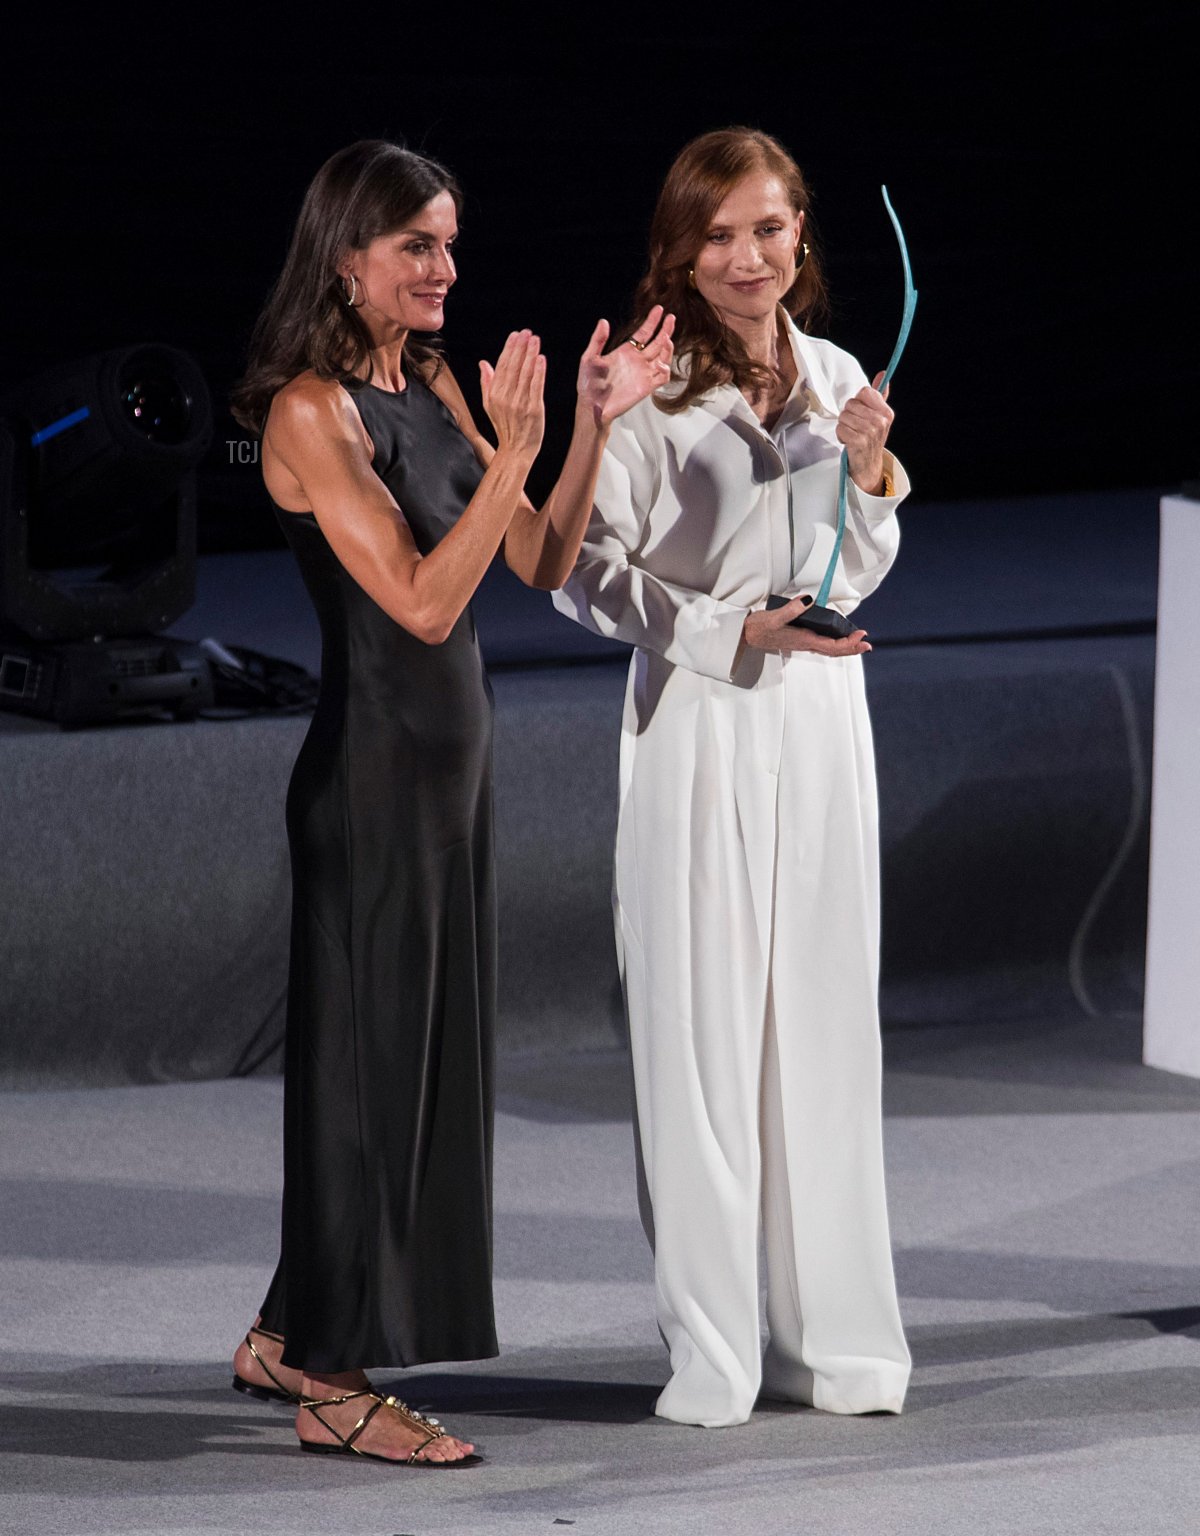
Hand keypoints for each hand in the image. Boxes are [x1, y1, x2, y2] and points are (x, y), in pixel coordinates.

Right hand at [479, 330, 545, 460]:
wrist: (515, 451)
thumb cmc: (504, 428)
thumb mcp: (490, 406)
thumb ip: (487, 383)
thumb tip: (483, 362)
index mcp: (494, 395)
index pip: (502, 366)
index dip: (509, 349)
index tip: (515, 335)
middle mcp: (505, 398)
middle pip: (513, 367)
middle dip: (520, 347)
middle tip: (527, 332)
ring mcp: (520, 403)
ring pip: (525, 374)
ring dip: (530, 354)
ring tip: (535, 340)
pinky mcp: (534, 409)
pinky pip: (536, 386)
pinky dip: (538, 372)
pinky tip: (541, 359)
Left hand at [576, 306, 674, 427]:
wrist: (592, 405)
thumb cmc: (588, 383)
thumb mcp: (589, 358)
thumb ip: (598, 340)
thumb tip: (603, 321)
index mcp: (626, 351)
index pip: (644, 333)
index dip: (652, 321)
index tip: (659, 309)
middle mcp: (637, 360)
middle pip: (657, 342)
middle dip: (665, 329)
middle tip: (671, 317)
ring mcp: (643, 373)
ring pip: (663, 357)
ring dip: (667, 347)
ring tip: (667, 337)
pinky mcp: (647, 387)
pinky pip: (663, 376)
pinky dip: (666, 369)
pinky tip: (661, 362)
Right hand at [742, 595, 871, 656]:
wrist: (746, 635)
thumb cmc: (759, 627)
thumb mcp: (774, 616)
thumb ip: (791, 609)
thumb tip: (808, 600)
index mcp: (804, 640)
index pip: (833, 646)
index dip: (849, 643)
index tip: (861, 635)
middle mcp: (806, 644)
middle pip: (834, 651)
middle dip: (852, 648)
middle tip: (867, 643)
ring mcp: (802, 643)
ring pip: (829, 649)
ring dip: (845, 647)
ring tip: (857, 642)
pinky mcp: (799, 639)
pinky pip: (822, 645)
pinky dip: (834, 643)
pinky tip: (837, 638)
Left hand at [836, 371, 892, 494]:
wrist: (868, 465)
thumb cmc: (870, 437)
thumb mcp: (879, 416)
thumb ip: (879, 395)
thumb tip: (883, 374)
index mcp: (887, 412)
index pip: (865, 392)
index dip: (857, 401)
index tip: (861, 412)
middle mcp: (881, 421)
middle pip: (851, 404)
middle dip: (848, 415)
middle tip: (855, 427)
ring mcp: (870, 432)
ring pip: (844, 416)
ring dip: (844, 426)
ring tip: (852, 434)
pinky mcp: (858, 441)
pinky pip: (840, 428)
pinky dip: (841, 435)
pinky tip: (848, 442)